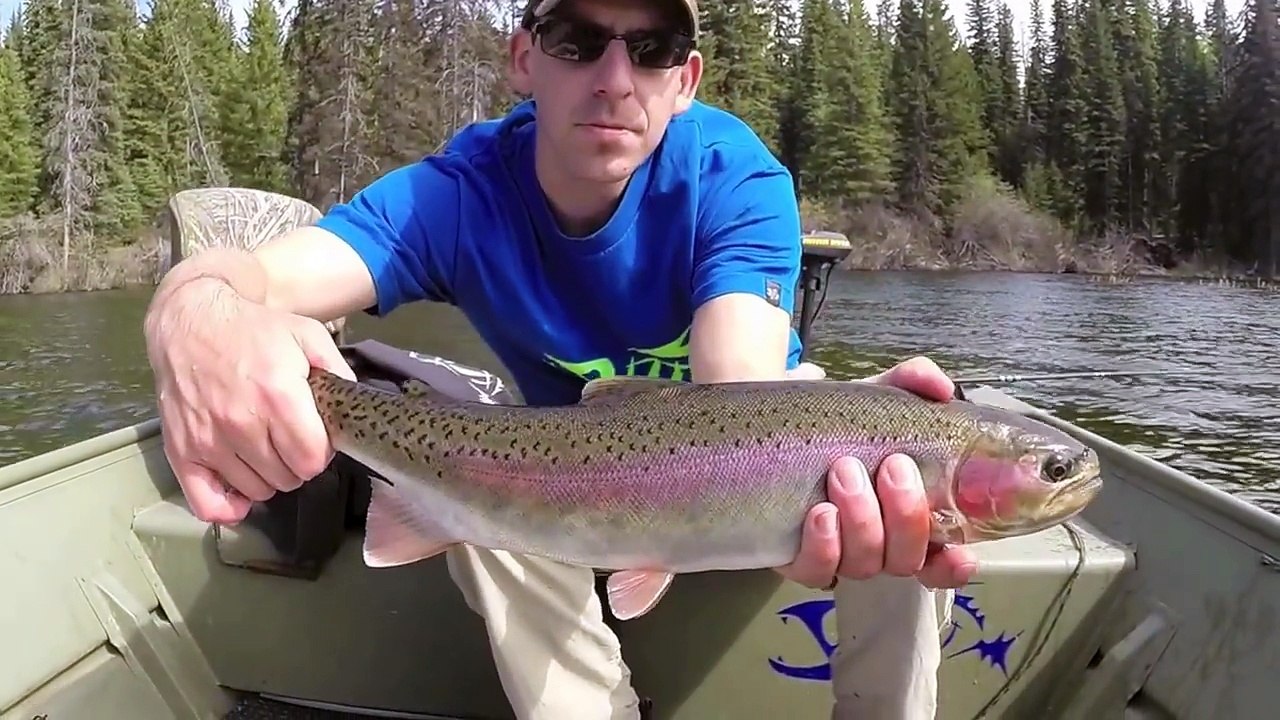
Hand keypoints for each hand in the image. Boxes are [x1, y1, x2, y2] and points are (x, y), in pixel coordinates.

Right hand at [143, 278, 355, 524]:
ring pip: (257, 491)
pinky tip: (239, 487)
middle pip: (288, 479)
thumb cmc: (254, 330)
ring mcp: (208, 441)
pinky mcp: (181, 452)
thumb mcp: (307, 335)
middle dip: (296, 463)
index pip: (313, 461)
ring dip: (267, 476)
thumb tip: (352, 408)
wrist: (189, 322)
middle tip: (289, 438)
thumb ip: (337, 371)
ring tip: (264, 448)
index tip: (316, 436)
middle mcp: (241, 424)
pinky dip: (228, 506)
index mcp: (278, 396)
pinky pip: (207, 505)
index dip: (322, 452)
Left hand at [775, 356, 977, 589]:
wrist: (776, 425)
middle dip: (905, 515)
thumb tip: (939, 387)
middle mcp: (877, 545)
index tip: (960, 552)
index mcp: (906, 518)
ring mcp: (839, 555)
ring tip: (845, 470)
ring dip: (862, 519)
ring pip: (864, 563)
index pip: (940, 562)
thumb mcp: (875, 397)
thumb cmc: (838, 424)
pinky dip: (824, 544)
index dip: (953, 566)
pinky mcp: (799, 558)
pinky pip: (816, 570)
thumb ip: (911, 381)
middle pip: (905, 559)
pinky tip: (821, 512)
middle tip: (892, 466)